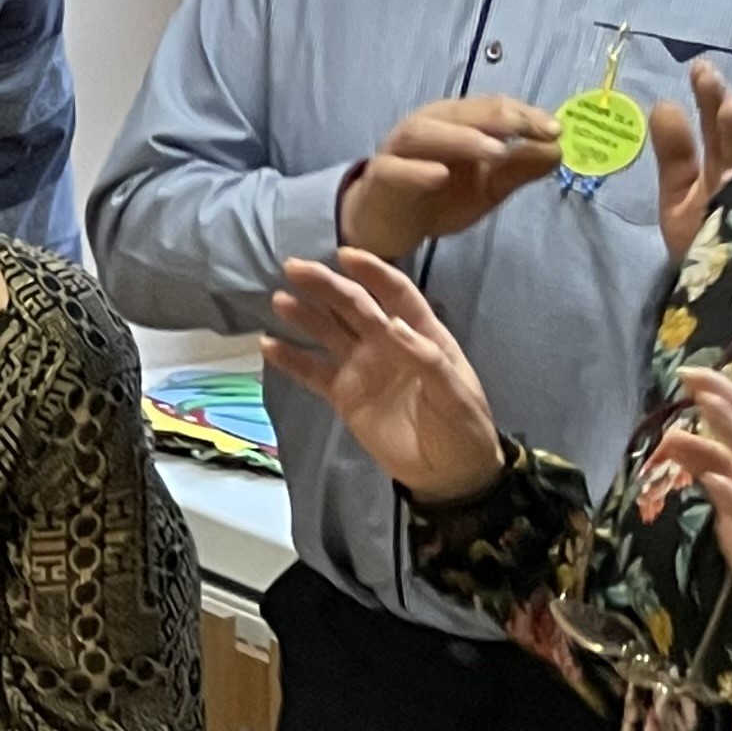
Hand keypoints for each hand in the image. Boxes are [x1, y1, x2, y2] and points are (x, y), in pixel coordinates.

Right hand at [262, 247, 507, 499]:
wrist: (449, 475)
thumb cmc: (463, 428)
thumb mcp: (455, 393)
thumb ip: (424, 358)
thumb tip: (390, 323)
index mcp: (421, 335)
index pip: (396, 295)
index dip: (374, 273)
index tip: (346, 255)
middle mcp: (387, 343)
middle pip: (354, 307)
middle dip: (326, 285)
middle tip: (294, 268)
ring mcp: (362, 368)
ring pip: (328, 333)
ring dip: (305, 315)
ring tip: (280, 300)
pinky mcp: (343, 395)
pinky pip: (312, 372)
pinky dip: (290, 359)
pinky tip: (268, 345)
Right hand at [340, 94, 562, 256]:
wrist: (386, 223)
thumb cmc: (438, 197)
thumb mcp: (488, 185)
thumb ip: (519, 167)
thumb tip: (556, 149)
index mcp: (454, 123)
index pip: (491, 107)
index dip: (524, 115)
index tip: (555, 130)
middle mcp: (426, 128)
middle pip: (460, 113)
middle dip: (498, 118)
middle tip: (532, 130)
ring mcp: (398, 152)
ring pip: (424, 133)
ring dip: (461, 138)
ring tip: (496, 150)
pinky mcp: (380, 180)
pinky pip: (395, 170)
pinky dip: (416, 171)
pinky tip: (439, 175)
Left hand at [651, 60, 731, 265]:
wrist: (726, 303)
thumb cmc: (706, 244)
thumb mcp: (680, 196)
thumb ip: (673, 154)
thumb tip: (664, 103)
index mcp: (730, 168)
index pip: (722, 127)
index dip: (711, 99)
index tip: (700, 69)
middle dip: (728, 113)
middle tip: (711, 81)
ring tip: (730, 112)